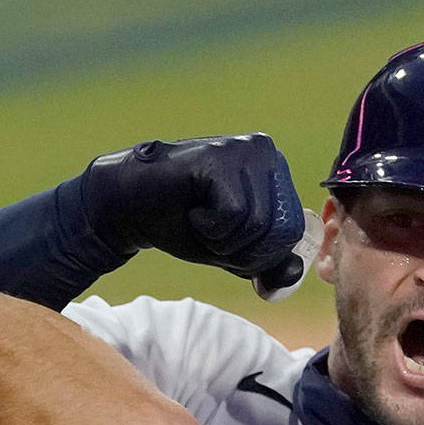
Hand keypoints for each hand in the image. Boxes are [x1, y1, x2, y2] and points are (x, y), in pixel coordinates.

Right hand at [78, 133, 305, 280]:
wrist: (130, 206)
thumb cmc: (183, 225)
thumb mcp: (233, 252)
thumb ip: (266, 263)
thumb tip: (292, 274)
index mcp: (275, 172)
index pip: (293, 231)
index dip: (258, 255)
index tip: (225, 241)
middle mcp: (266, 153)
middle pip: (279, 230)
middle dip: (242, 249)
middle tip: (210, 232)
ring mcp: (244, 150)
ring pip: (258, 223)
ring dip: (222, 238)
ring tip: (199, 218)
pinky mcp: (219, 156)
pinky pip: (234, 213)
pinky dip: (209, 226)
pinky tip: (191, 208)